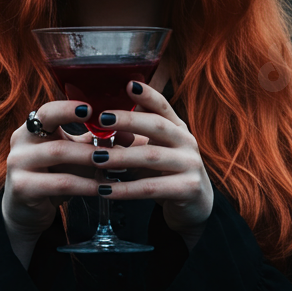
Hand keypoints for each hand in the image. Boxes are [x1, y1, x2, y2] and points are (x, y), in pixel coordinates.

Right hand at [3, 100, 106, 265]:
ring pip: (58, 152)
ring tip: (113, 161)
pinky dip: (85, 184)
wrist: (26, 212)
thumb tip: (130, 133)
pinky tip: (102, 188)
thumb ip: (95, 143)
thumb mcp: (73, 157)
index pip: (48, 108)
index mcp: (31, 127)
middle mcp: (20, 140)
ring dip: (89, 156)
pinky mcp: (22, 187)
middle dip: (82, 124)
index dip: (68, 106)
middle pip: (49, 123)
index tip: (91, 108)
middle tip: (111, 136)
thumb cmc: (53, 177)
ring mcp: (17, 163)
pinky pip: (60, 183)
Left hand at [92, 81, 212, 248]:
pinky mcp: (188, 188)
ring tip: (95, 159)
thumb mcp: (152, 151)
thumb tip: (103, 124)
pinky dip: (126, 189)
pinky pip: (151, 188)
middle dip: (129, 121)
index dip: (147, 94)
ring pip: (152, 157)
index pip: (163, 106)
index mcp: (178, 128)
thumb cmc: (167, 173)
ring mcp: (191, 165)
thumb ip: (133, 137)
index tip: (128, 84)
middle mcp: (187, 142)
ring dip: (121, 157)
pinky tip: (104, 190)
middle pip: (158, 126)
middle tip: (101, 119)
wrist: (196, 206)